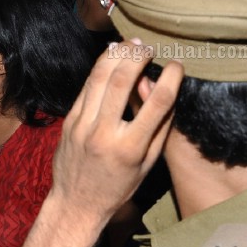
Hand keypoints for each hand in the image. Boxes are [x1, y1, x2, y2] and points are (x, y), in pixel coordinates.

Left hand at [51, 40, 181, 223]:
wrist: (76, 202)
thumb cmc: (119, 185)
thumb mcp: (148, 163)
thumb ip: (158, 126)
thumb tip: (163, 89)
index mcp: (130, 148)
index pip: (157, 103)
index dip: (171, 79)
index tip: (177, 65)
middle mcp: (104, 133)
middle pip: (121, 81)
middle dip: (136, 57)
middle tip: (148, 46)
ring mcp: (82, 125)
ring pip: (99, 78)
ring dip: (116, 55)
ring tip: (130, 45)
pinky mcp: (69, 121)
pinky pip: (86, 87)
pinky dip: (100, 68)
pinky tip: (111, 58)